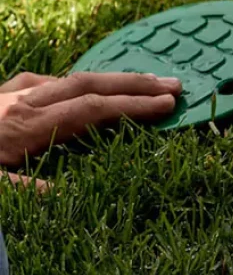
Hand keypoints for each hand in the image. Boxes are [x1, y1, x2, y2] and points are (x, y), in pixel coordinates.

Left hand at [0, 72, 180, 188]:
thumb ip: (25, 190)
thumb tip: (65, 195)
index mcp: (25, 127)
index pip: (93, 110)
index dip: (133, 106)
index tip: (167, 106)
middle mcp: (22, 103)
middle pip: (89, 85)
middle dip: (135, 85)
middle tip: (173, 85)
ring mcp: (9, 95)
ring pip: (68, 79)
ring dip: (110, 81)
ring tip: (142, 82)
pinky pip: (40, 83)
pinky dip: (70, 85)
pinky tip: (79, 89)